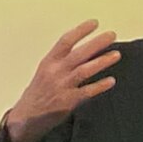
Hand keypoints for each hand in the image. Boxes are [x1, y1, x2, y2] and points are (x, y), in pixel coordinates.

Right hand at [4, 21, 118, 141]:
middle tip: (112, 35)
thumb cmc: (37, 93)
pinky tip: (111, 81)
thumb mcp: (45, 71)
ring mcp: (62, 86)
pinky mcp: (68, 101)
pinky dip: (100, 86)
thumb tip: (86, 50)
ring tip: (116, 55)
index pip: (66, 41)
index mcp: (49, 62)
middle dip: (97, 43)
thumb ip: (62, 61)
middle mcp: (55, 72)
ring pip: (84, 70)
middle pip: (79, 53)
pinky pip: (87, 91)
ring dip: (102, 62)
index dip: (81, 31)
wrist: (26, 118)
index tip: (94, 23)